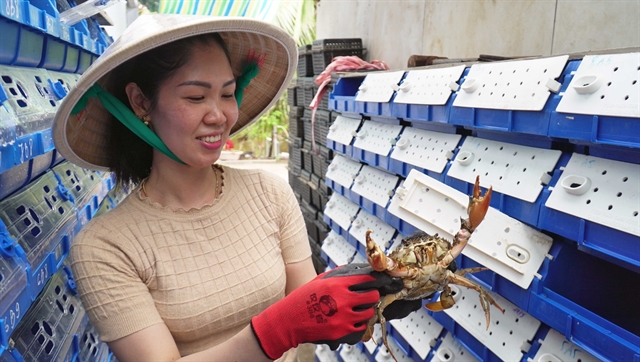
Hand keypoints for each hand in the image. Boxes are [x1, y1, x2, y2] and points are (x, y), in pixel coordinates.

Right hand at [250, 263, 397, 358]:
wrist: (289, 320)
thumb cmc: (303, 298)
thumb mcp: (320, 280)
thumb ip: (340, 276)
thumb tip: (359, 271)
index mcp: (337, 284)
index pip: (367, 279)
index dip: (375, 280)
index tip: (378, 282)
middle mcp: (342, 300)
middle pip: (373, 296)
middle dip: (372, 296)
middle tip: (368, 297)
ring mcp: (343, 317)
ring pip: (369, 313)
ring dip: (366, 310)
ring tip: (357, 309)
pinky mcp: (342, 332)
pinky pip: (361, 327)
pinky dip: (358, 323)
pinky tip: (350, 319)